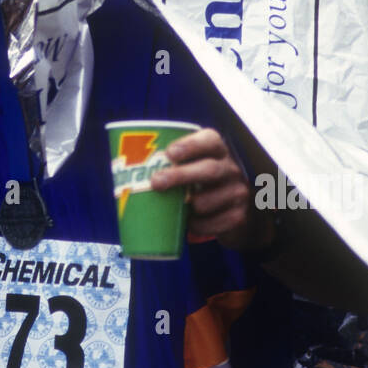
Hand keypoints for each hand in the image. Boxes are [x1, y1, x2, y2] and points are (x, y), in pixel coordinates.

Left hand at [149, 127, 274, 253]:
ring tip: (178, 209)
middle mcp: (231, 168)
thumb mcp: (193, 170)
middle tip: (155, 182)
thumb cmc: (202, 186)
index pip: (210, 140)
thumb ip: (172, 166)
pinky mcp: (239, 216)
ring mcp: (238, 192)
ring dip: (188, 207)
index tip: (169, 153)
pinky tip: (190, 224)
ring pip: (207, 200)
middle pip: (209, 169)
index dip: (190, 145)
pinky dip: (198, 226)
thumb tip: (128, 173)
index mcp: (218, 152)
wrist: (237, 215)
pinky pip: (213, 223)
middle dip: (180, 175)